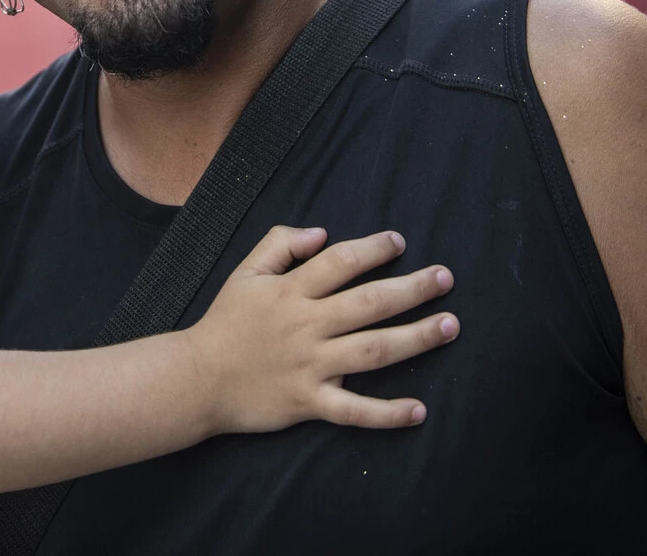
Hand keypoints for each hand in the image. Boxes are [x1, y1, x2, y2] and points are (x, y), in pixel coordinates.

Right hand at [185, 226, 457, 434]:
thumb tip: (321, 233)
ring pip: (372, 351)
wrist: (197, 379)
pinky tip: (419, 410)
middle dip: (412, 289)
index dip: (372, 249)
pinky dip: (387, 413)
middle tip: (445, 278)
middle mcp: (305, 326)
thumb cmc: (225, 323)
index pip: (340, 262)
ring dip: (415, 339)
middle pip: (368, 303)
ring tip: (449, 326)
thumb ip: (280, 245)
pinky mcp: (309, 403)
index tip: (399, 242)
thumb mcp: (244, 273)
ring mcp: (310, 366)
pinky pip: (354, 411)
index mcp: (290, 291)